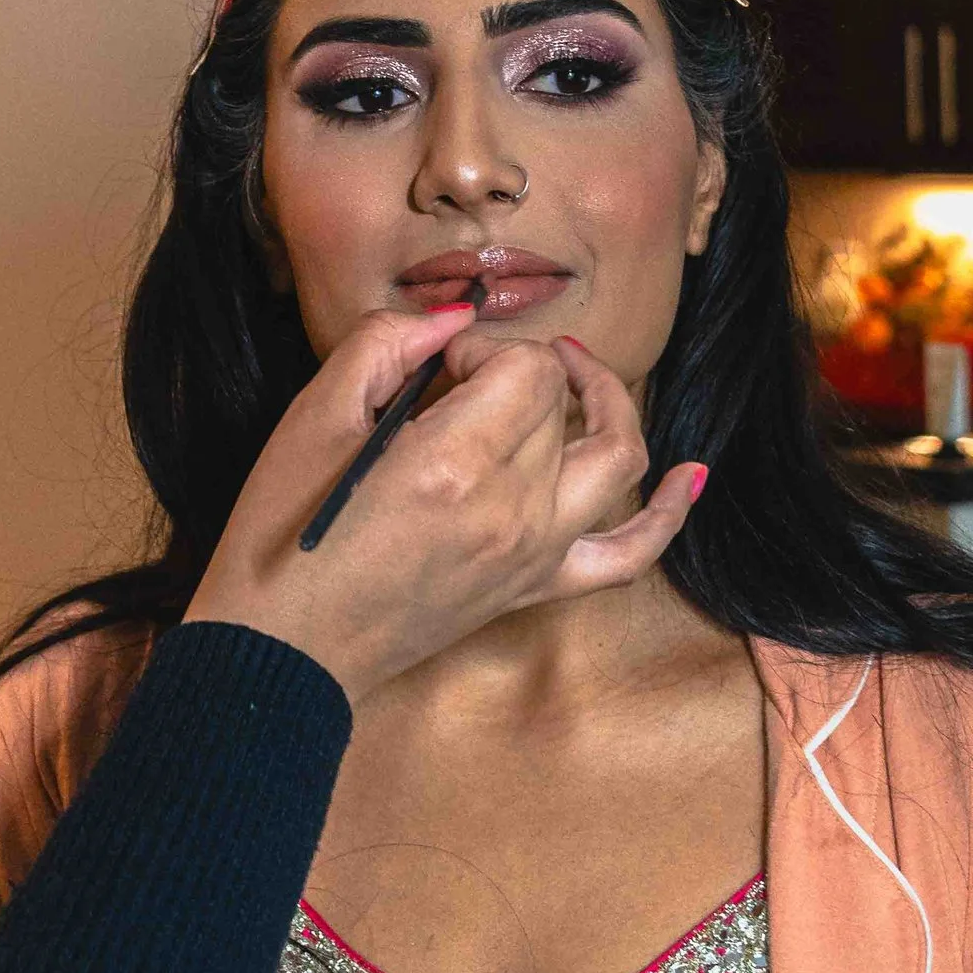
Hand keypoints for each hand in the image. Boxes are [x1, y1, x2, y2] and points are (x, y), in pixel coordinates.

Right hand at [184, 312, 701, 703]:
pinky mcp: (534, 588)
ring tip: (569, 379)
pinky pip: (628, 553)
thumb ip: (384, 345)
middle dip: (516, 373)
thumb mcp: (311, 419)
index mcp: (455, 464)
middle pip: (562, 405)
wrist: (284, 651)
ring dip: (606, 405)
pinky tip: (688, 476)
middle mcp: (513, 510)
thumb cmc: (284, 537)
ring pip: (618, 457)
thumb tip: (448, 321)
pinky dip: (667, 511)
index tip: (434, 368)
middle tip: (454, 382)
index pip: (523, 369)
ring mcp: (534, 554)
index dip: (484, 348)